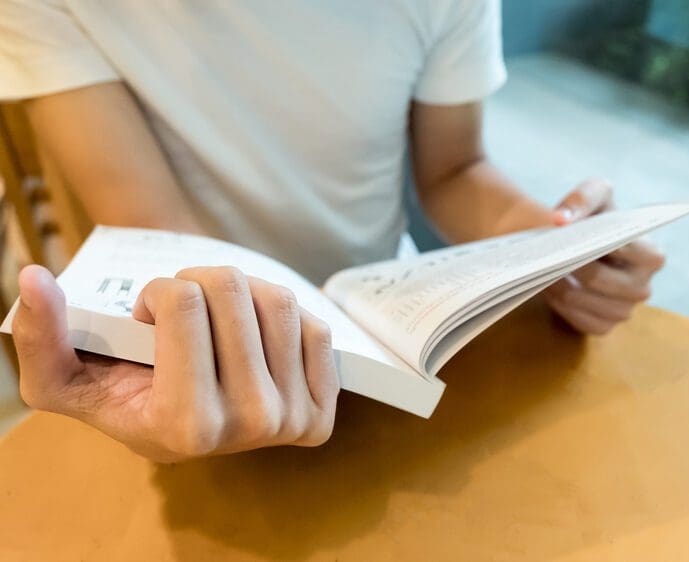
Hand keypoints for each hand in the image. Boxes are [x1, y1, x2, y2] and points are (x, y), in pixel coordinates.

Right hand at [12, 265, 338, 462]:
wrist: (184, 423)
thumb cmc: (125, 394)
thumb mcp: (65, 380)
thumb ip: (39, 336)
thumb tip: (34, 278)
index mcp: (184, 423)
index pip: (184, 300)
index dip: (158, 293)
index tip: (150, 320)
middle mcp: (247, 426)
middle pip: (232, 289)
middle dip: (199, 283)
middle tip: (186, 312)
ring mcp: (290, 421)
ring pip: (278, 300)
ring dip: (244, 294)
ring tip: (220, 320)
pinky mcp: (320, 412)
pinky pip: (316, 326)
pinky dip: (281, 320)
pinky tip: (255, 342)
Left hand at [544, 179, 665, 335]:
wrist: (578, 243)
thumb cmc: (594, 216)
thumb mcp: (592, 195)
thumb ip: (581, 198)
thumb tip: (561, 219)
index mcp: (652, 256)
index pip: (631, 252)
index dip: (599, 244)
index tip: (574, 235)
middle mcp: (643, 287)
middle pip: (599, 279)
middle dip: (569, 265)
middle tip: (547, 253)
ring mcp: (625, 310)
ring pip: (586, 302)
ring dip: (560, 286)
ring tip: (543, 268)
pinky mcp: (604, 326)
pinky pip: (580, 321)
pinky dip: (560, 305)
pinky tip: (549, 288)